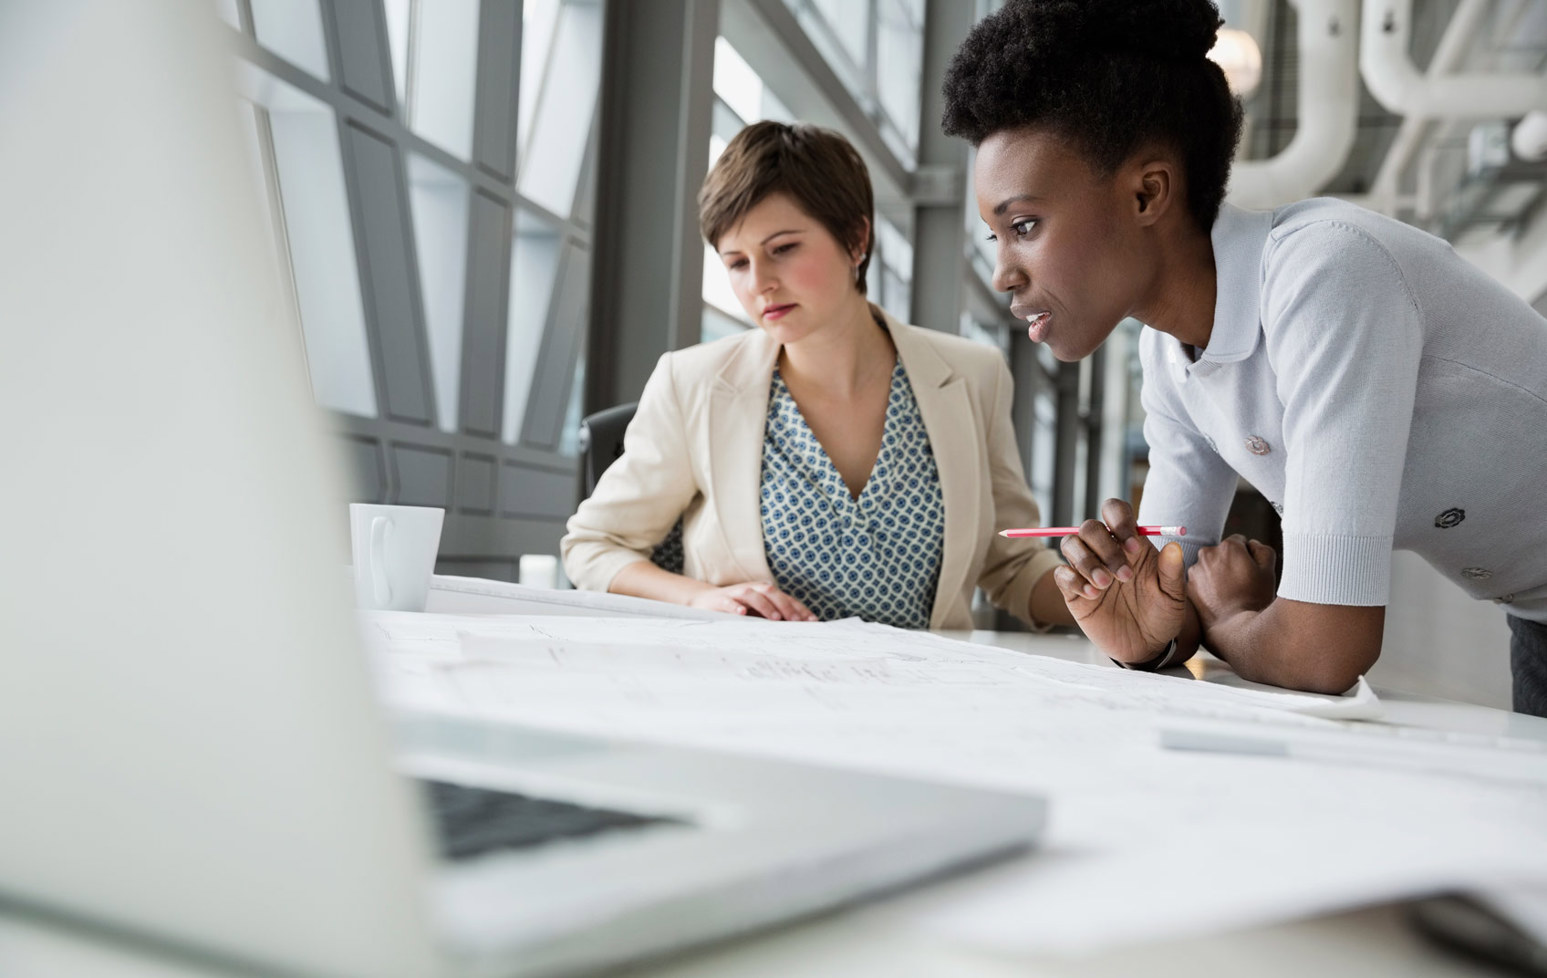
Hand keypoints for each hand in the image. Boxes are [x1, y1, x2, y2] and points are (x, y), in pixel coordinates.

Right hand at [687, 582, 816, 620]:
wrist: (705, 601)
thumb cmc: (736, 609)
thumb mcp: (756, 613)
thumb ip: (773, 617)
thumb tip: (796, 629)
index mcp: (763, 592)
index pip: (785, 598)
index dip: (799, 608)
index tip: (812, 621)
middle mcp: (752, 589)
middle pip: (771, 592)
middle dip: (785, 606)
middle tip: (796, 621)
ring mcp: (736, 593)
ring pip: (752, 594)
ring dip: (765, 605)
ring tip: (775, 618)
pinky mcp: (720, 600)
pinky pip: (729, 602)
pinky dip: (736, 606)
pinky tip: (742, 613)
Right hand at [1054, 498, 1186, 662]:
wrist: (1146, 647)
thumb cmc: (1161, 615)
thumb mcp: (1173, 596)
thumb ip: (1172, 571)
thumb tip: (1173, 546)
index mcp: (1129, 543)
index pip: (1115, 511)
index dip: (1120, 521)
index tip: (1133, 547)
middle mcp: (1105, 551)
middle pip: (1090, 527)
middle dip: (1104, 547)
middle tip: (1123, 576)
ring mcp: (1087, 569)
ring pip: (1070, 544)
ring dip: (1086, 561)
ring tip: (1104, 585)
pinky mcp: (1073, 590)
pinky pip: (1061, 574)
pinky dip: (1073, 580)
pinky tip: (1092, 596)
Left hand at [1187, 535, 1276, 631]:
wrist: (1235, 630)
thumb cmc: (1254, 600)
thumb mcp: (1268, 571)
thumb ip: (1261, 549)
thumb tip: (1251, 545)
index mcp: (1228, 547)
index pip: (1238, 542)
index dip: (1247, 557)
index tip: (1249, 571)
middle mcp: (1207, 554)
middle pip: (1221, 554)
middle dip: (1229, 563)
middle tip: (1239, 583)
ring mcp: (1195, 571)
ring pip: (1209, 567)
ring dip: (1216, 575)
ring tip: (1228, 594)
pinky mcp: (1187, 587)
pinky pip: (1199, 582)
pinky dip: (1206, 587)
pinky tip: (1217, 600)